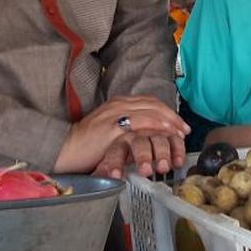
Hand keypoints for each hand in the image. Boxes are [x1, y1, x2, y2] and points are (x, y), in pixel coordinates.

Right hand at [54, 96, 188, 174]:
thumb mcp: (110, 132)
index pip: (149, 102)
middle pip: (153, 105)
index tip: (179, 125)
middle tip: (185, 130)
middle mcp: (118, 105)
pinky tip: (165, 135)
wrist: (65, 149)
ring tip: (179, 134)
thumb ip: (126, 129)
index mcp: (118, 103)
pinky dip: (156, 128)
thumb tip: (146, 137)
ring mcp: (115, 115)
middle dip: (172, 117)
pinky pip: (140, 125)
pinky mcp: (112, 129)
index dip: (166, 112)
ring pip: (149, 113)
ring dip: (168, 123)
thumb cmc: (86, 145)